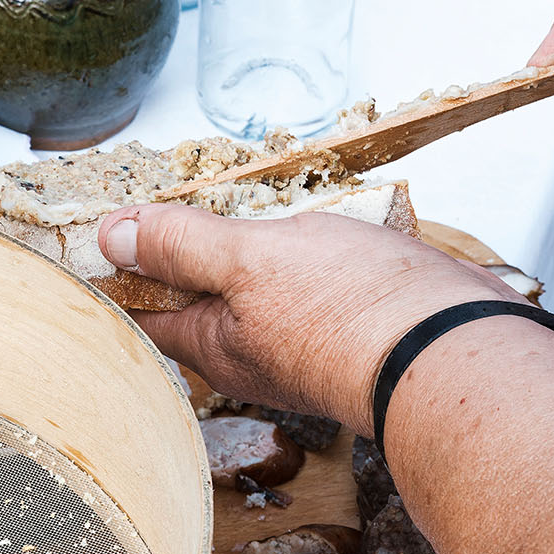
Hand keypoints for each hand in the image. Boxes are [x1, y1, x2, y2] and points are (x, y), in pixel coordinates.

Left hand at [97, 204, 520, 432]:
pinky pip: (310, 284)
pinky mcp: (353, 323)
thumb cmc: (354, 312)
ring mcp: (305, 339)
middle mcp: (254, 350)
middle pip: (198, 298)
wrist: (457, 348)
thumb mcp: (248, 260)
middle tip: (164, 203)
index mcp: (214, 343)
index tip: (96, 237)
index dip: (116, 271)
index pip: (142, 310)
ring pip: (258, 288)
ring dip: (249, 248)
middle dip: (183, 253)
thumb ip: (181, 246)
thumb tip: (113, 236)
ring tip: (235, 204)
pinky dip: (302, 252)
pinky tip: (312, 226)